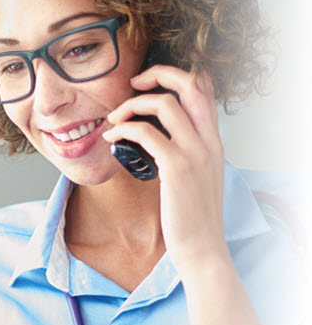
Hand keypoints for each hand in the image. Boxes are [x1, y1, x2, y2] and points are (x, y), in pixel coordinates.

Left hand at [103, 65, 228, 276]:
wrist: (203, 250)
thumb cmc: (192, 221)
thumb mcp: (197, 180)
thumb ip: (184, 157)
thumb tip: (155, 144)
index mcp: (214, 142)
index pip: (204, 91)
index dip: (177, 77)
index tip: (149, 86)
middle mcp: (209, 142)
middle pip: (191, 84)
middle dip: (159, 74)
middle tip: (133, 84)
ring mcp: (195, 153)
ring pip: (164, 104)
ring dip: (132, 105)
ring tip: (114, 119)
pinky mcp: (177, 168)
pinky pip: (146, 133)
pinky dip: (124, 129)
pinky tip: (111, 139)